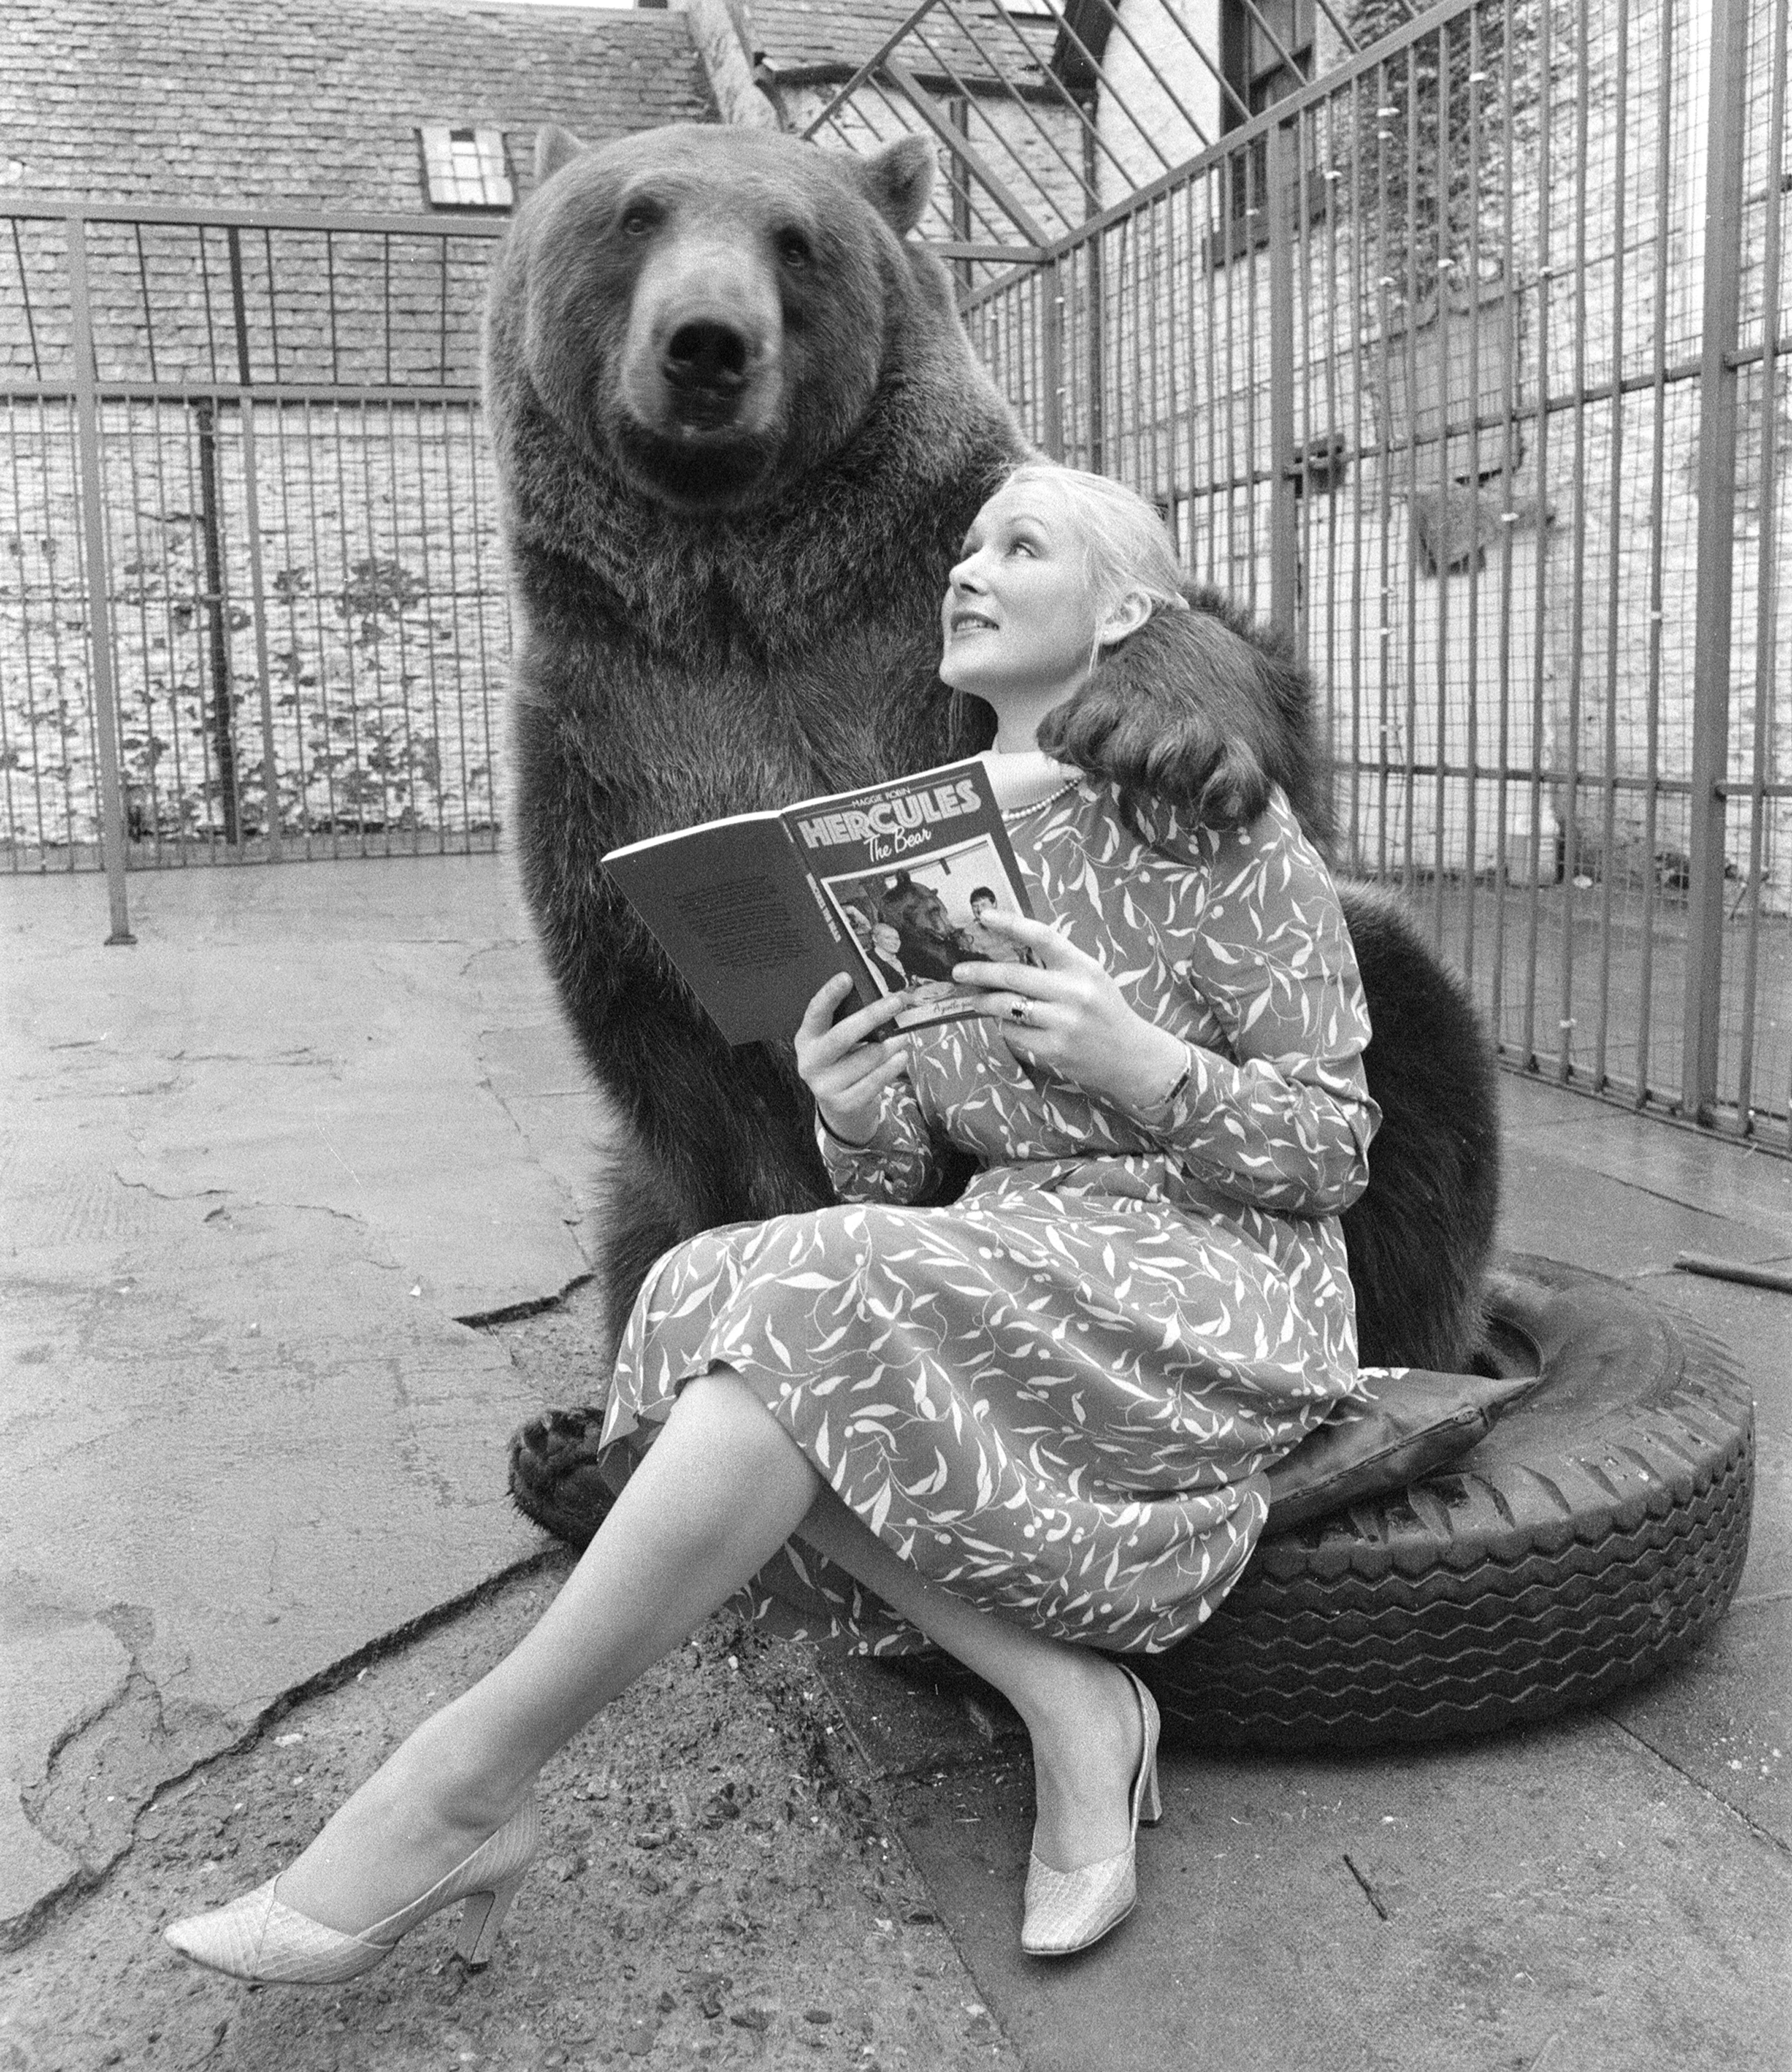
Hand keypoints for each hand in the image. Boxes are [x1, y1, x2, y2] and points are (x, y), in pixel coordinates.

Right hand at [794, 974, 912, 1145]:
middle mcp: (811, 1062)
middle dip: (873, 1016)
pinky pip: (876, 1080)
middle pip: (843, 1035)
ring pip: (867, 1057)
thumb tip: (884, 998)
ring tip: (902, 1037)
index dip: (830, 995)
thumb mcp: (838, 1039)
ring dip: (891, 1044)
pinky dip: (893, 1066)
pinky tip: (901, 1056)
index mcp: (806, 1039)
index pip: (816, 1013)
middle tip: (896, 1002)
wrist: (840, 1104)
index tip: (846, 977)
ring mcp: (825, 1085)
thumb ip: (850, 1020)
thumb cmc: (843, 1060)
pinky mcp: (844, 1103)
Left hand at [950, 911, 1189, 1111]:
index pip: (1042, 936)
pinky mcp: (1055, 1050)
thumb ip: (1057, 963)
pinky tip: (1008, 1025)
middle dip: (979, 972)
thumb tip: (1007, 948)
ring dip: (985, 1002)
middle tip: (959, 971)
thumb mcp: (1090, 977)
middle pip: (1013, 975)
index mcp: (1083, 967)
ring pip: (1008, 1007)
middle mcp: (1074, 993)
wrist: (1131, 1056)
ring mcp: (1064, 1023)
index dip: (1010, 923)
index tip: (982, 916)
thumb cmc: (1104, 1011)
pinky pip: (1014, 1034)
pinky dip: (1005, 1028)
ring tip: (976, 1000)